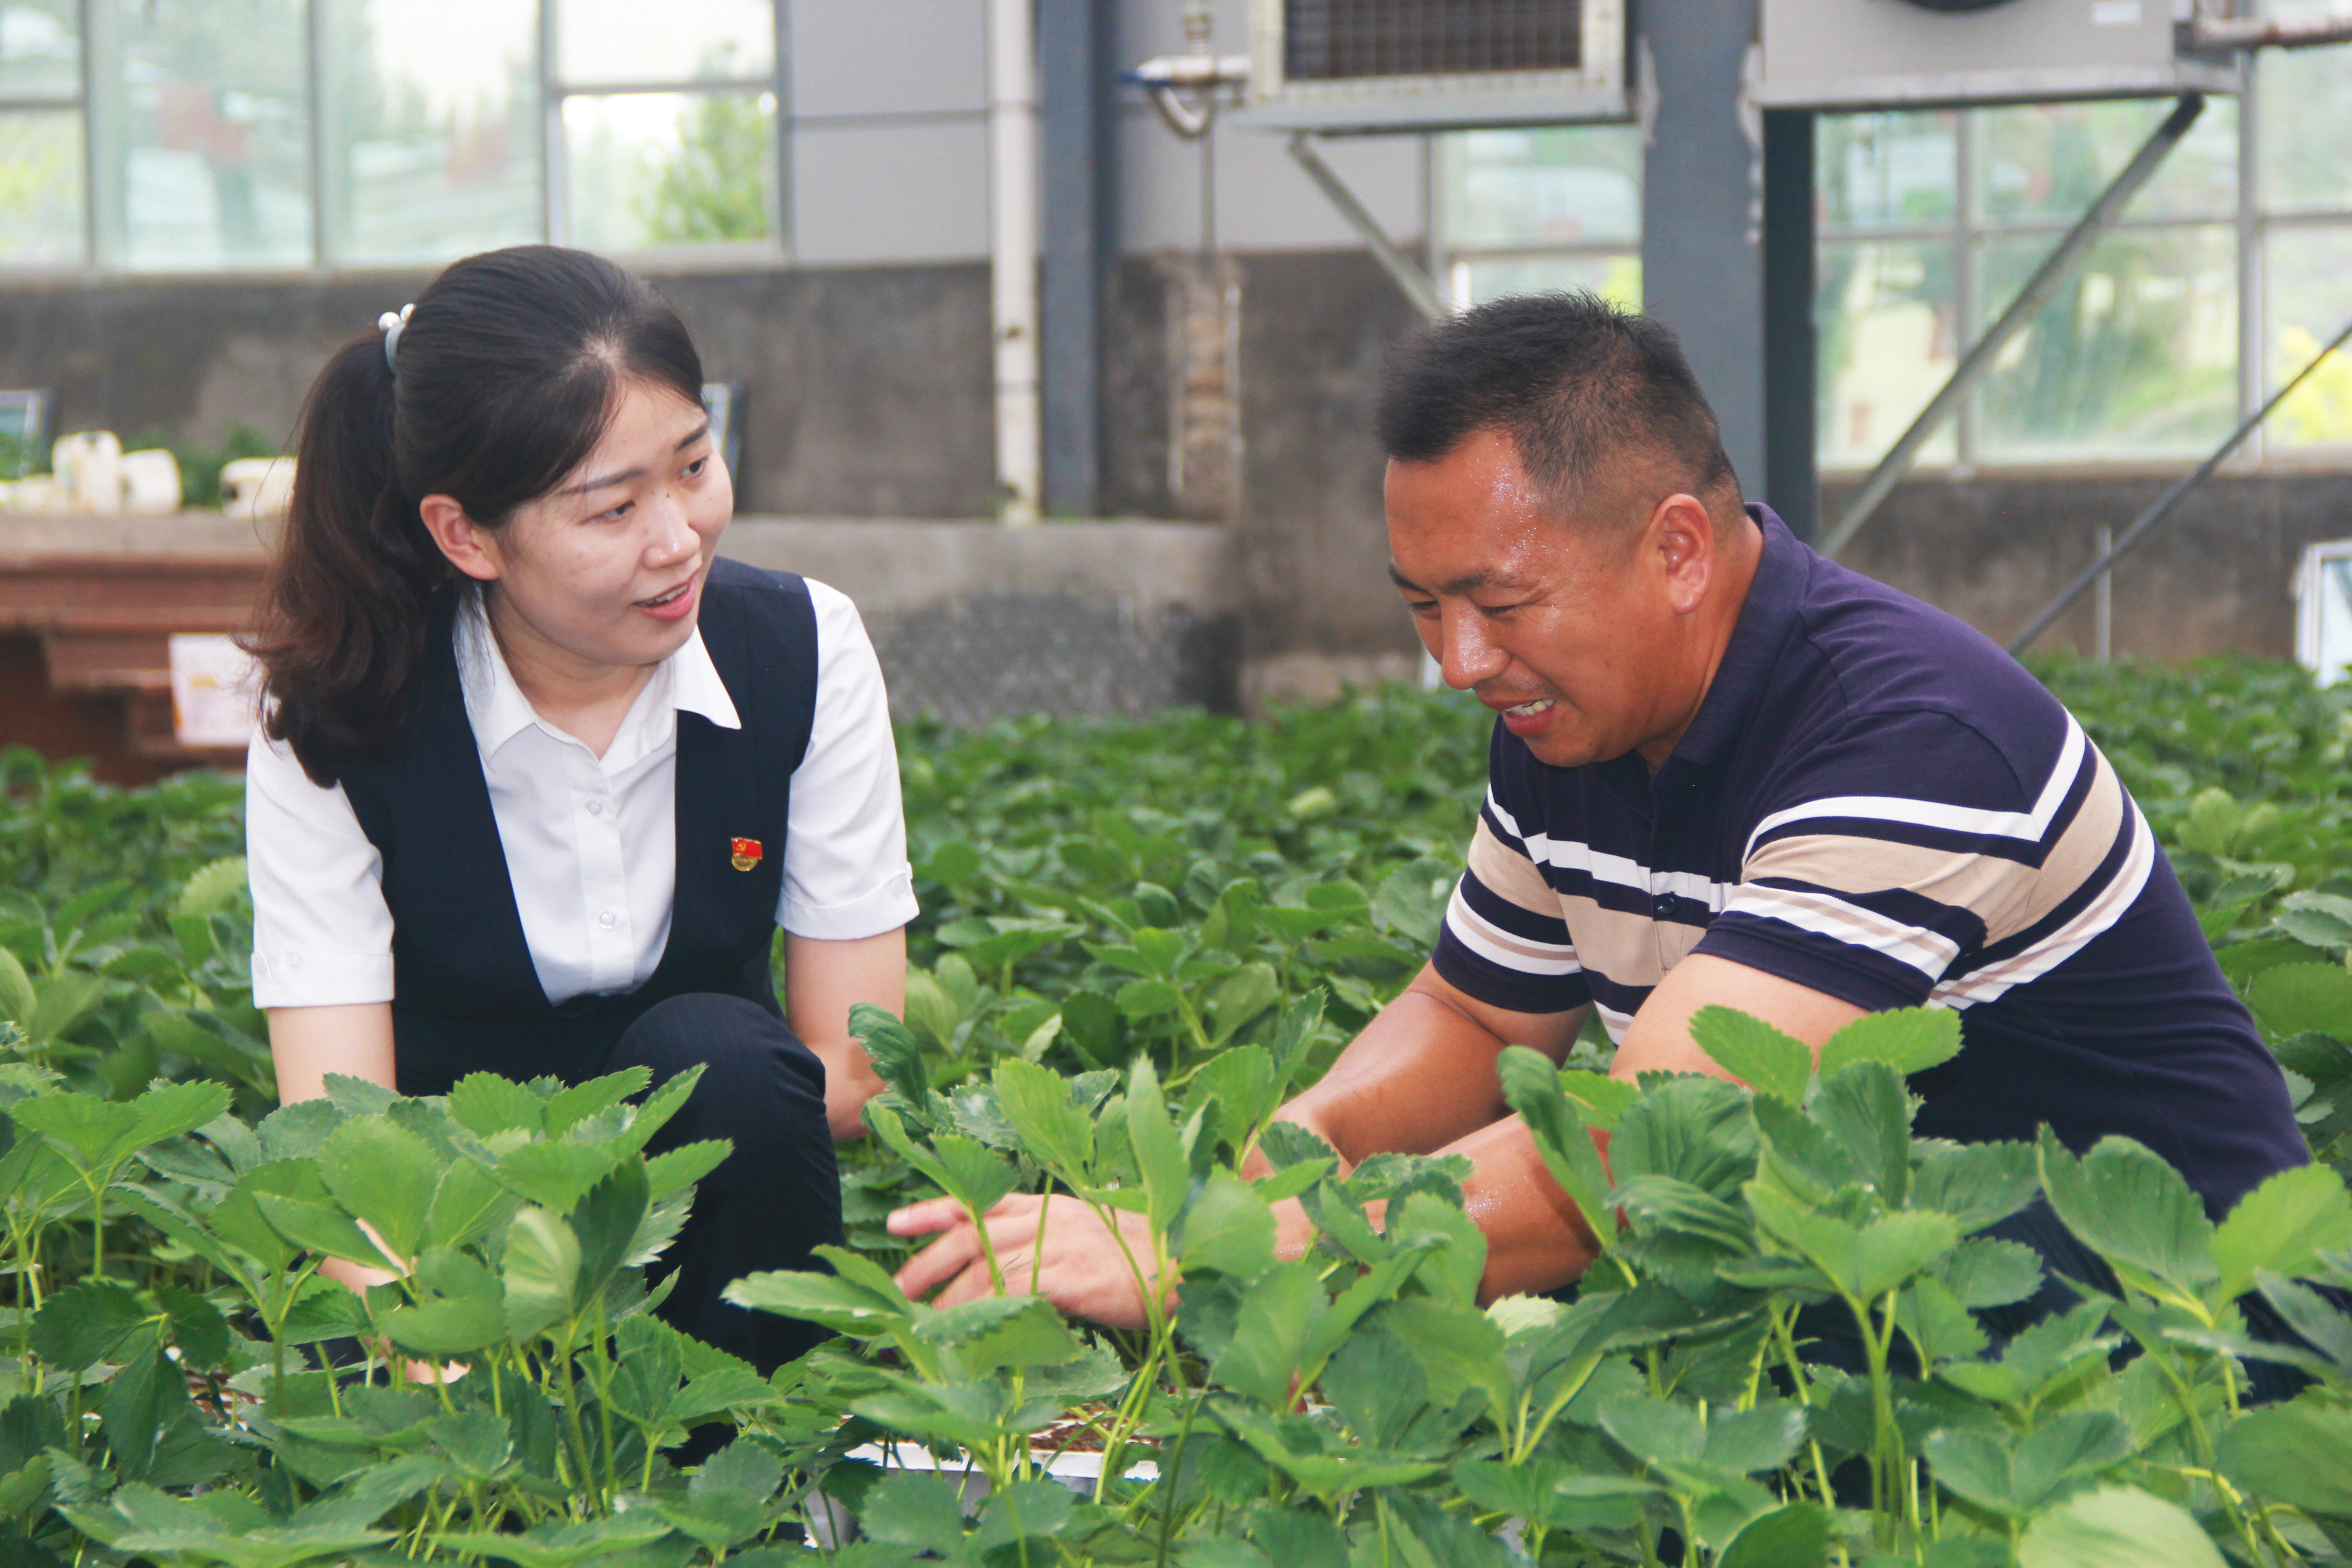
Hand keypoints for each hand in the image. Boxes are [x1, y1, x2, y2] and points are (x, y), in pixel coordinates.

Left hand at [888, 1194, 1165, 1329]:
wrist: (1188, 1264)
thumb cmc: (1145, 1256)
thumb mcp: (1092, 1234)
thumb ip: (1050, 1241)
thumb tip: (1013, 1265)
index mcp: (1052, 1206)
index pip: (981, 1201)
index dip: (935, 1210)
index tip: (898, 1222)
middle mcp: (1050, 1219)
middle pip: (973, 1234)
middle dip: (928, 1261)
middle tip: (897, 1288)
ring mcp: (1060, 1246)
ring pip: (986, 1266)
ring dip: (949, 1296)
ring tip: (923, 1320)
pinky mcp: (1071, 1278)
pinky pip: (1016, 1293)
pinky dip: (987, 1312)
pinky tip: (969, 1331)